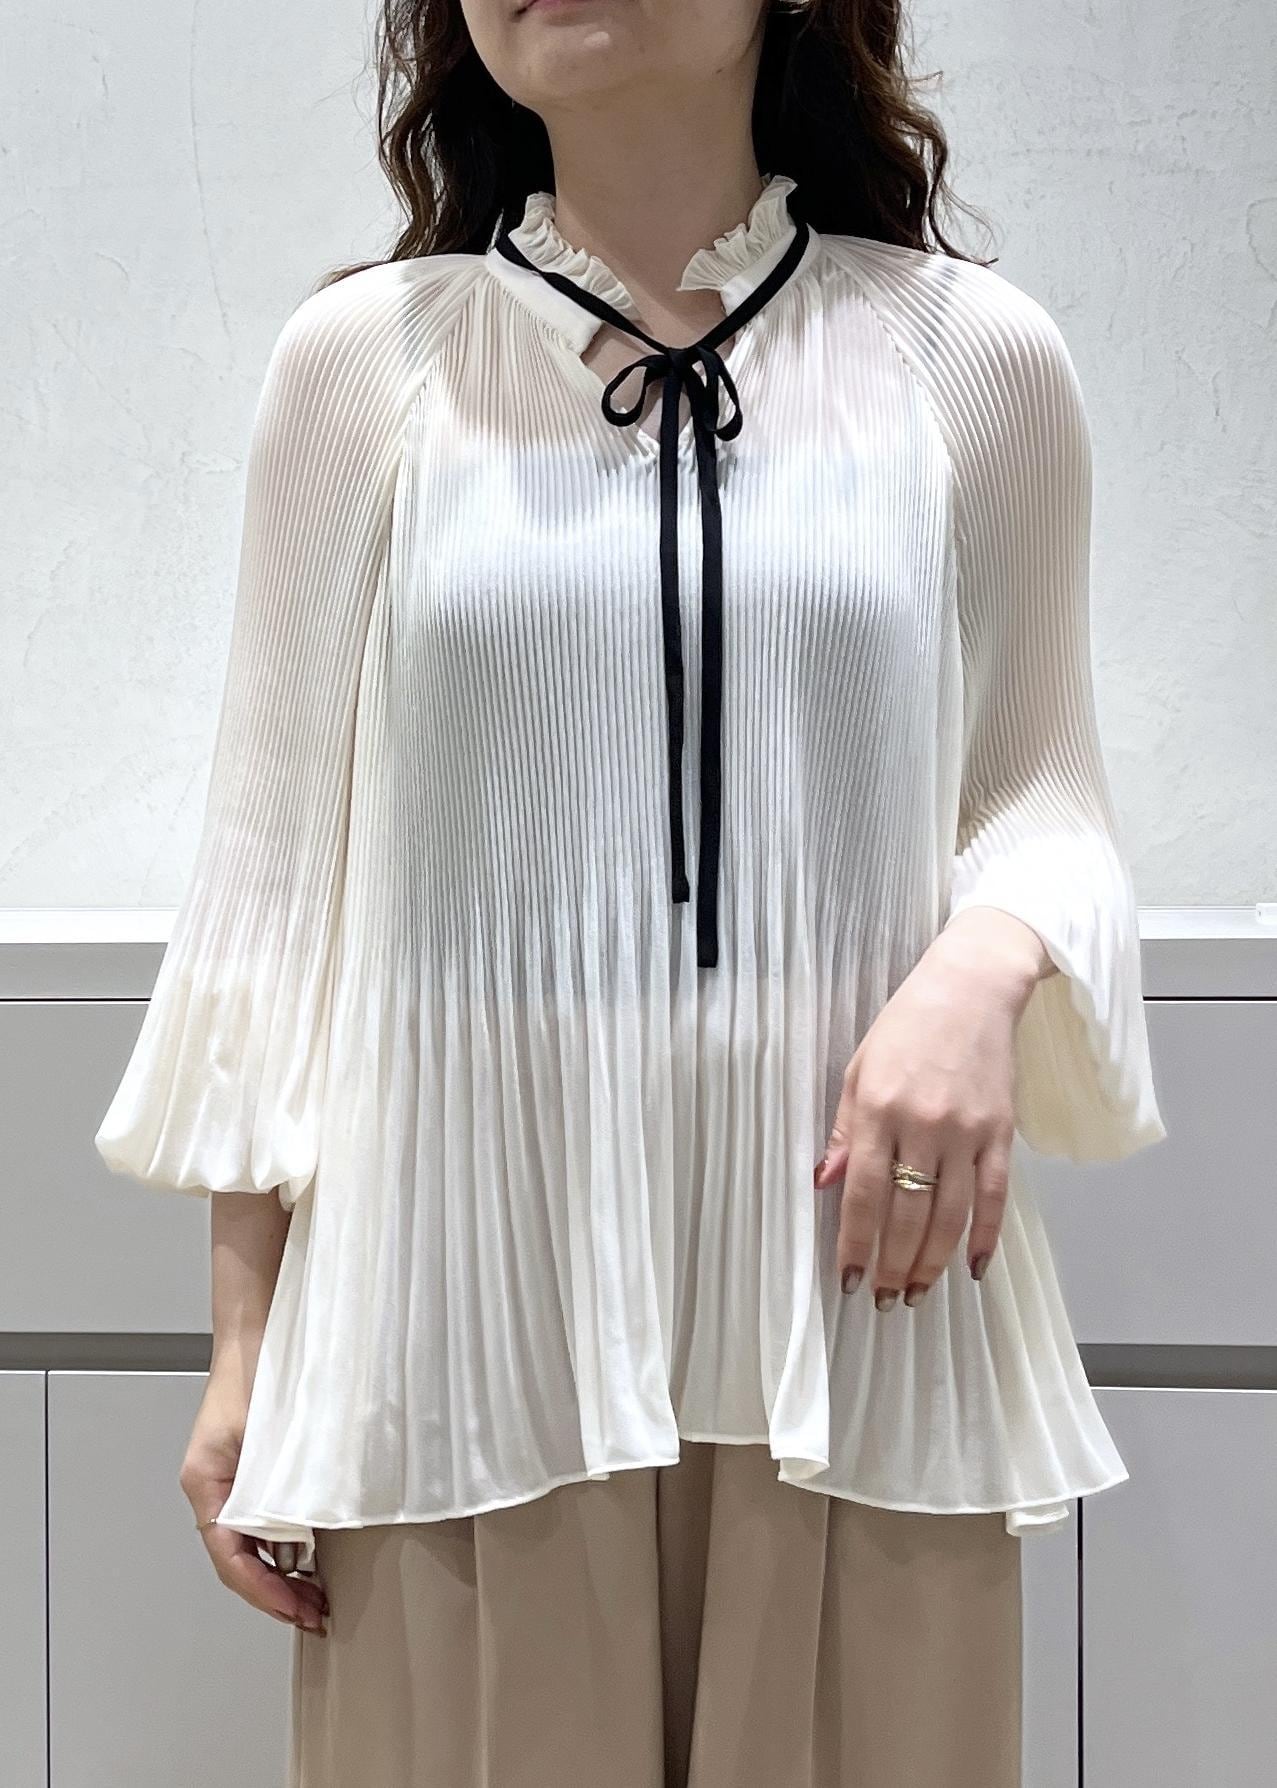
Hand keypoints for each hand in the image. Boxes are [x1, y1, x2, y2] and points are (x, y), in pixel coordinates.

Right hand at [179, 1365, 327, 1634]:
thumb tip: (299, 1536)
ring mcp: (233, 1483)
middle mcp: (215, 1491)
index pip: (230, 1558)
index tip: (296, 1610)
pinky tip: (312, 1560)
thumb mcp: (261, 1433)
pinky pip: (264, 1523)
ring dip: (282, 1577)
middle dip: (276, 1596)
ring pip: (251, 1547)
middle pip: (240, 1561)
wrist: (257, 1332)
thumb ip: (273, 1482)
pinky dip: (286, 1547)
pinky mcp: (255, 1473)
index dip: (264, 1592)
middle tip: (315, 1616)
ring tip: (315, 1600)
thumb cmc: (255, 1370)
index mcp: (207, 1485)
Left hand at [815, 908, 1046, 1307]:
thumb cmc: (907, 1025)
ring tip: (917, 1293)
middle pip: (907, 1214)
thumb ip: (846, 1130)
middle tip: (885, 1299)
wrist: (972, 988)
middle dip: (893, 1264)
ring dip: (932, 1262)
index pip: (864, 1193)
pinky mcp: (1002, 1133)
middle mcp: (922, 1125)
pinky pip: (995, 1197)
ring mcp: (966, 1132)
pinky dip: (987, 1237)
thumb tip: (825, 1183)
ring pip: (950, 1216)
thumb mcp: (860, 1068)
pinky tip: (975, 1269)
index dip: (856, 1244)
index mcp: (879, 1109)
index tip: (850, 1281)